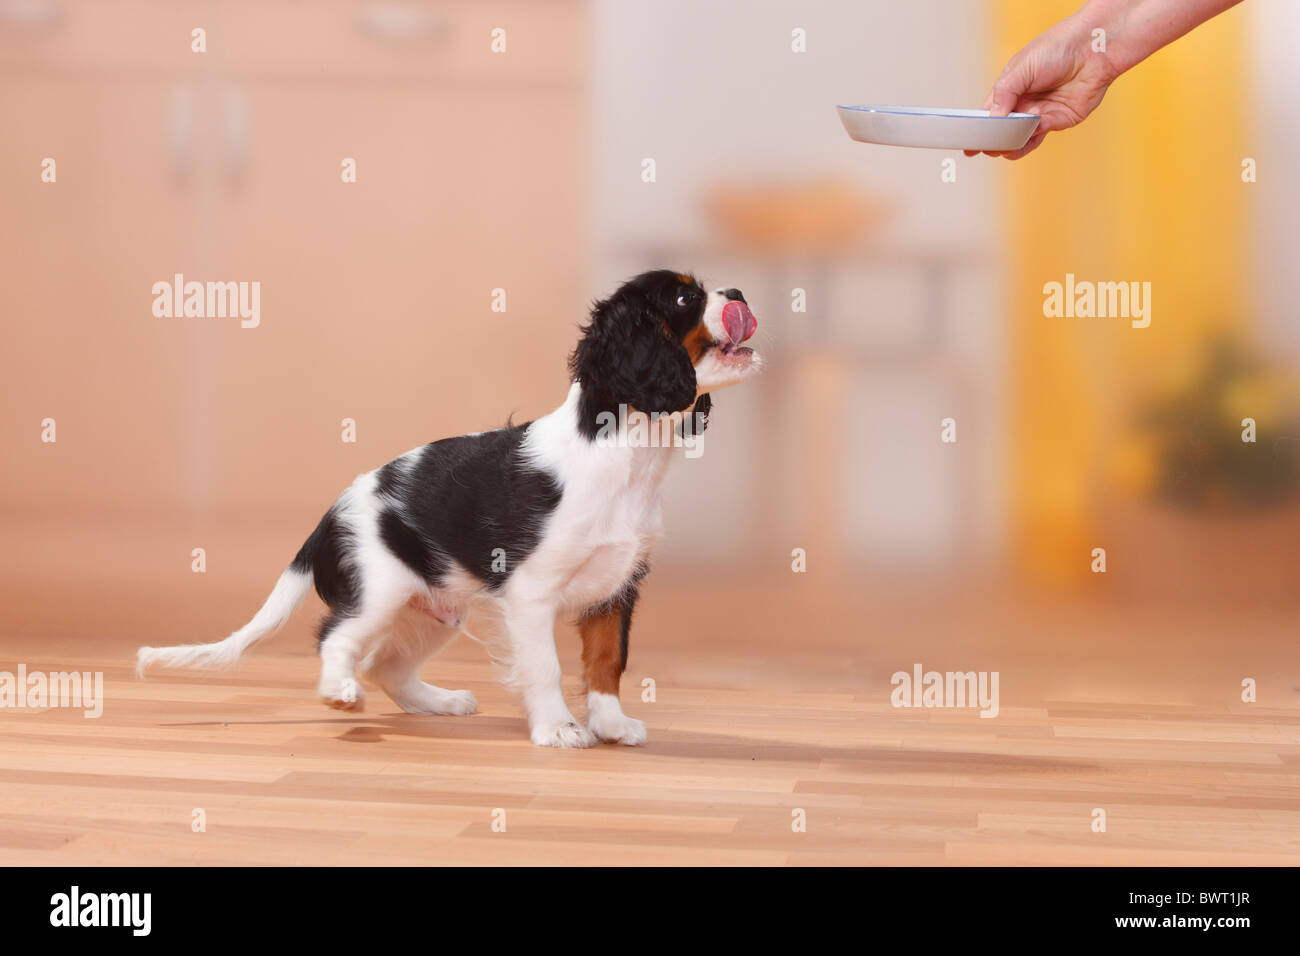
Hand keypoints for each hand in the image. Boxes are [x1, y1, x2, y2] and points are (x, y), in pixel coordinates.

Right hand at [966, 14, 1119, 159]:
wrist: (1092, 49)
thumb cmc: (1057, 48)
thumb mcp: (1020, 68)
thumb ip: (1004, 94)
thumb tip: (993, 119)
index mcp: (1010, 89)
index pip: (989, 115)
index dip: (978, 131)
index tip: (967, 146)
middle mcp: (1024, 104)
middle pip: (1003, 131)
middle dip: (993, 142)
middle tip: (985, 148)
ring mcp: (1041, 114)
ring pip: (1020, 139)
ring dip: (1010, 146)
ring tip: (1001, 148)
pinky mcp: (1059, 121)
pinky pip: (1039, 135)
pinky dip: (1029, 137)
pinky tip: (1025, 133)